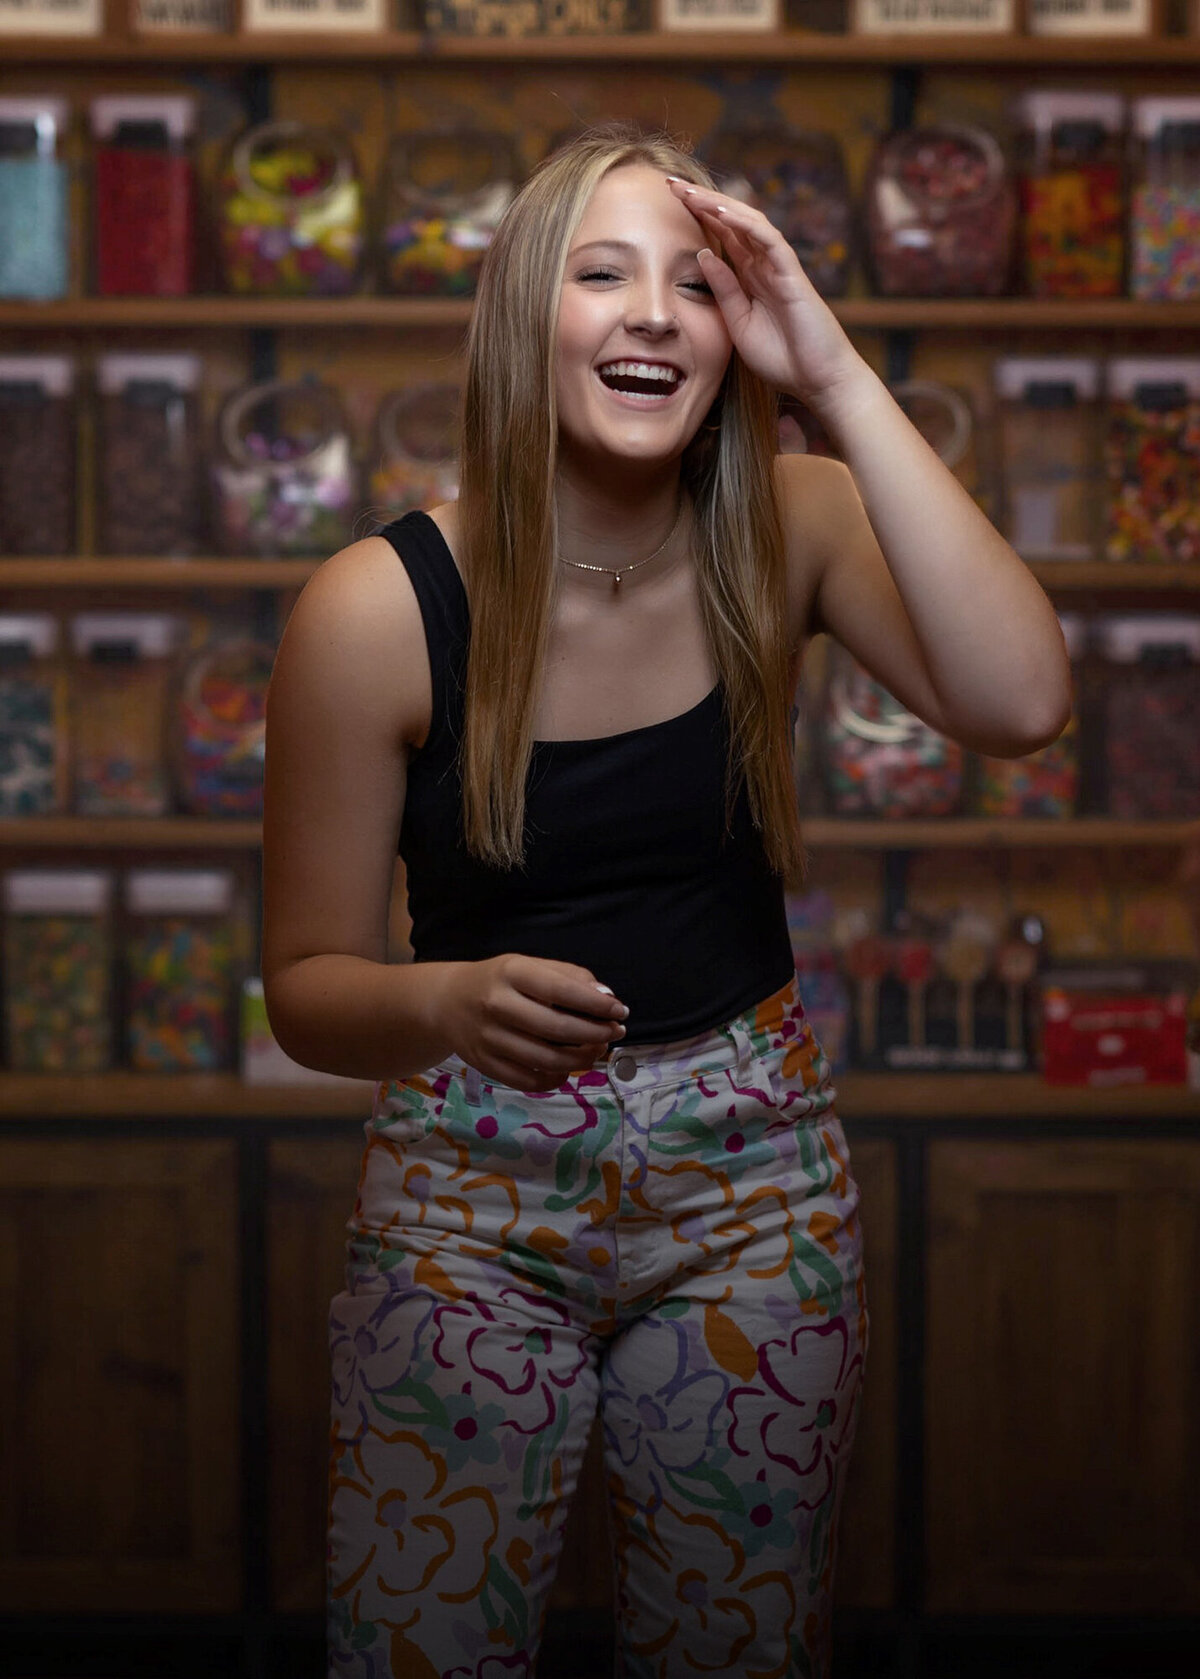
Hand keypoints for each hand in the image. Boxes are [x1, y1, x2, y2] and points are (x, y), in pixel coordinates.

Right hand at [432, 954, 628, 1091]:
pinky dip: (556, 1079)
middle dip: (595, 1034)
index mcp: (512, 973)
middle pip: (557, 1029)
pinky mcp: (485, 1064)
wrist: (447, 1002)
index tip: (620, 1011)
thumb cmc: (500, 981)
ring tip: (596, 1050)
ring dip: (582, 1059)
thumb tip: (607, 998)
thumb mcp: (530, 966)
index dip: (596, 1004)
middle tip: (614, 1033)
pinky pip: (528, 1081)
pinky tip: (568, 1069)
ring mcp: (488, 1038)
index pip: (561, 991)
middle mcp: (497, 1005)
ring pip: (546, 1059)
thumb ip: (569, 977)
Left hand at [667, 175, 864, 412]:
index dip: (697, 217)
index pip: (721, 236)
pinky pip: (768, 239)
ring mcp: (779, 266)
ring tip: (689, 191)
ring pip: (747, 221)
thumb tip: (702, 254)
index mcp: (749, 277)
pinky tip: (720, 211)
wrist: (815, 379)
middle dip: (702, 201)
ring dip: (718, 204)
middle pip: (731, 221)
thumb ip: (722, 290)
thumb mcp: (737, 323)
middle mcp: (764, 264)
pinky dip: (744, 223)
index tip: (668, 202)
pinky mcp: (792, 273)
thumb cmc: (781, 357)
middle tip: (671, 183)